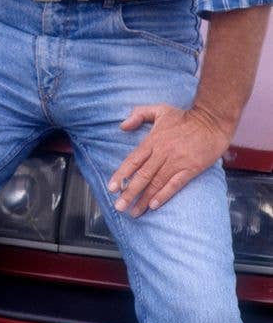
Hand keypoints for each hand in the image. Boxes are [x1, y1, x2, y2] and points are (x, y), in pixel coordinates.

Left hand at [107, 103, 231, 216]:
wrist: (211, 121)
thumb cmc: (184, 117)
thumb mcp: (159, 109)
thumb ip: (139, 114)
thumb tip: (122, 126)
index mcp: (153, 140)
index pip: (133, 160)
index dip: (121, 175)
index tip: (111, 188)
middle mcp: (162, 153)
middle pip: (142, 176)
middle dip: (129, 193)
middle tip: (119, 207)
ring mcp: (177, 162)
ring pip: (156, 183)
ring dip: (144, 199)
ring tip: (134, 212)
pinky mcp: (191, 169)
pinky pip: (175, 184)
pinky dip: (164, 195)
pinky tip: (154, 205)